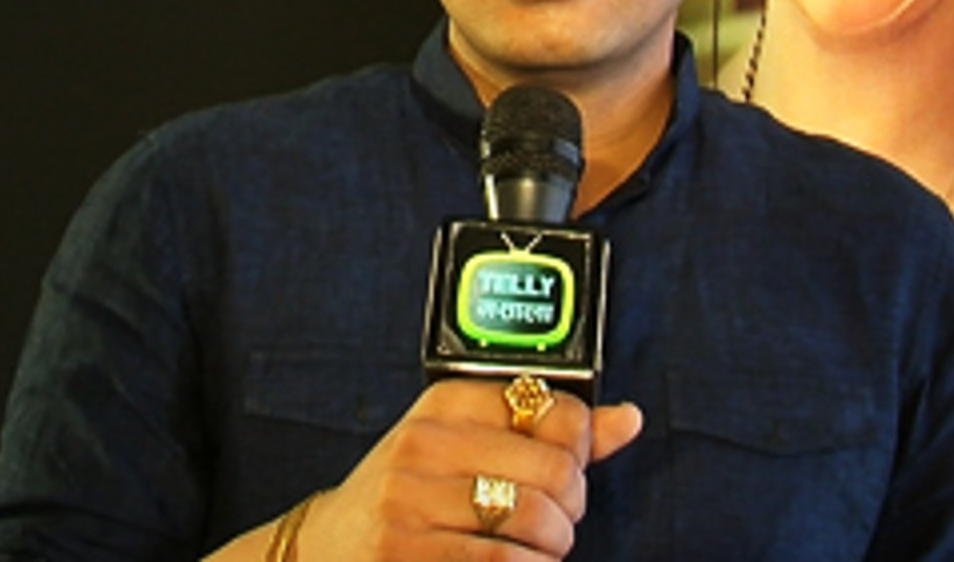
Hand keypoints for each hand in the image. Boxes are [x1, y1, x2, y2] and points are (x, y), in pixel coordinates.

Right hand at [297, 378, 643, 560]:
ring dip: (551, 547)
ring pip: (533, 523)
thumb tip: (628, 419)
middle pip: (552, 471)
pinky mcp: (406, 554)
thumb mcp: (464, 450)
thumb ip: (547, 436)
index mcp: (442, 406)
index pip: (549, 407)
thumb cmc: (406, 499)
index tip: (568, 469)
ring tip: (534, 550)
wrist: (325, 550)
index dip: (579, 446)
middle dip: (571, 507)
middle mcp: (422, 446)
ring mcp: (410, 503)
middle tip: (556, 521)